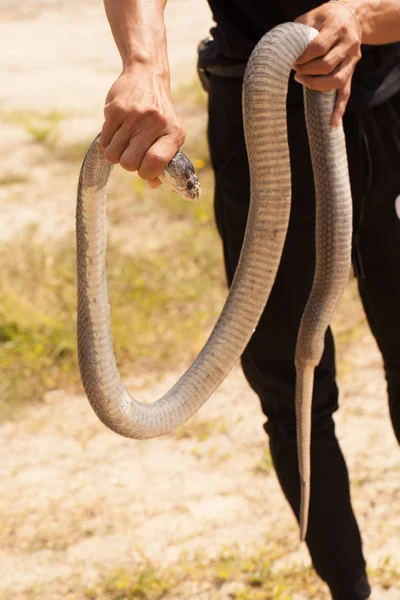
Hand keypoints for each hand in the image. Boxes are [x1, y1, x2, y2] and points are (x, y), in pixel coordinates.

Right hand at [100, 66, 184, 184]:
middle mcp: (154, 123)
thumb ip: (164, 161)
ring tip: (125, 142)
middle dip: (129, 164)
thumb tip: (152, 184)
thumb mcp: (171, 135)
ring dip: (116, 154)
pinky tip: (117, 133)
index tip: (144, 169)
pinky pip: (105, 142)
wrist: (147, 76)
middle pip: (130, 163)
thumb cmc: (160, 115)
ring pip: (114, 155)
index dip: (146, 173)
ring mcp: (133, 116)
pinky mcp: (115, 110)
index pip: (155, 163)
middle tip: (132, 153)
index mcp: (173, 133)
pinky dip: (108, 144)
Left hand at [294, 1, 361, 125]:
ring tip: (302, 81)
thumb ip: (299, 31)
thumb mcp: (312, 16)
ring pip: (336, 81)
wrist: (352, 17)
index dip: (302, 57)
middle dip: (306, 70)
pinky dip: (339, 109)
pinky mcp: (351, 72)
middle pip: (326, 65)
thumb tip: (280, 50)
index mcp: (338, 28)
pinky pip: (346, 93)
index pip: (318, 48)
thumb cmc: (326, 18)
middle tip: (295, 69)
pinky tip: (333, 123)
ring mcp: (352, 61)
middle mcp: (349, 45)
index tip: (292, 60)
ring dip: (316, 85)